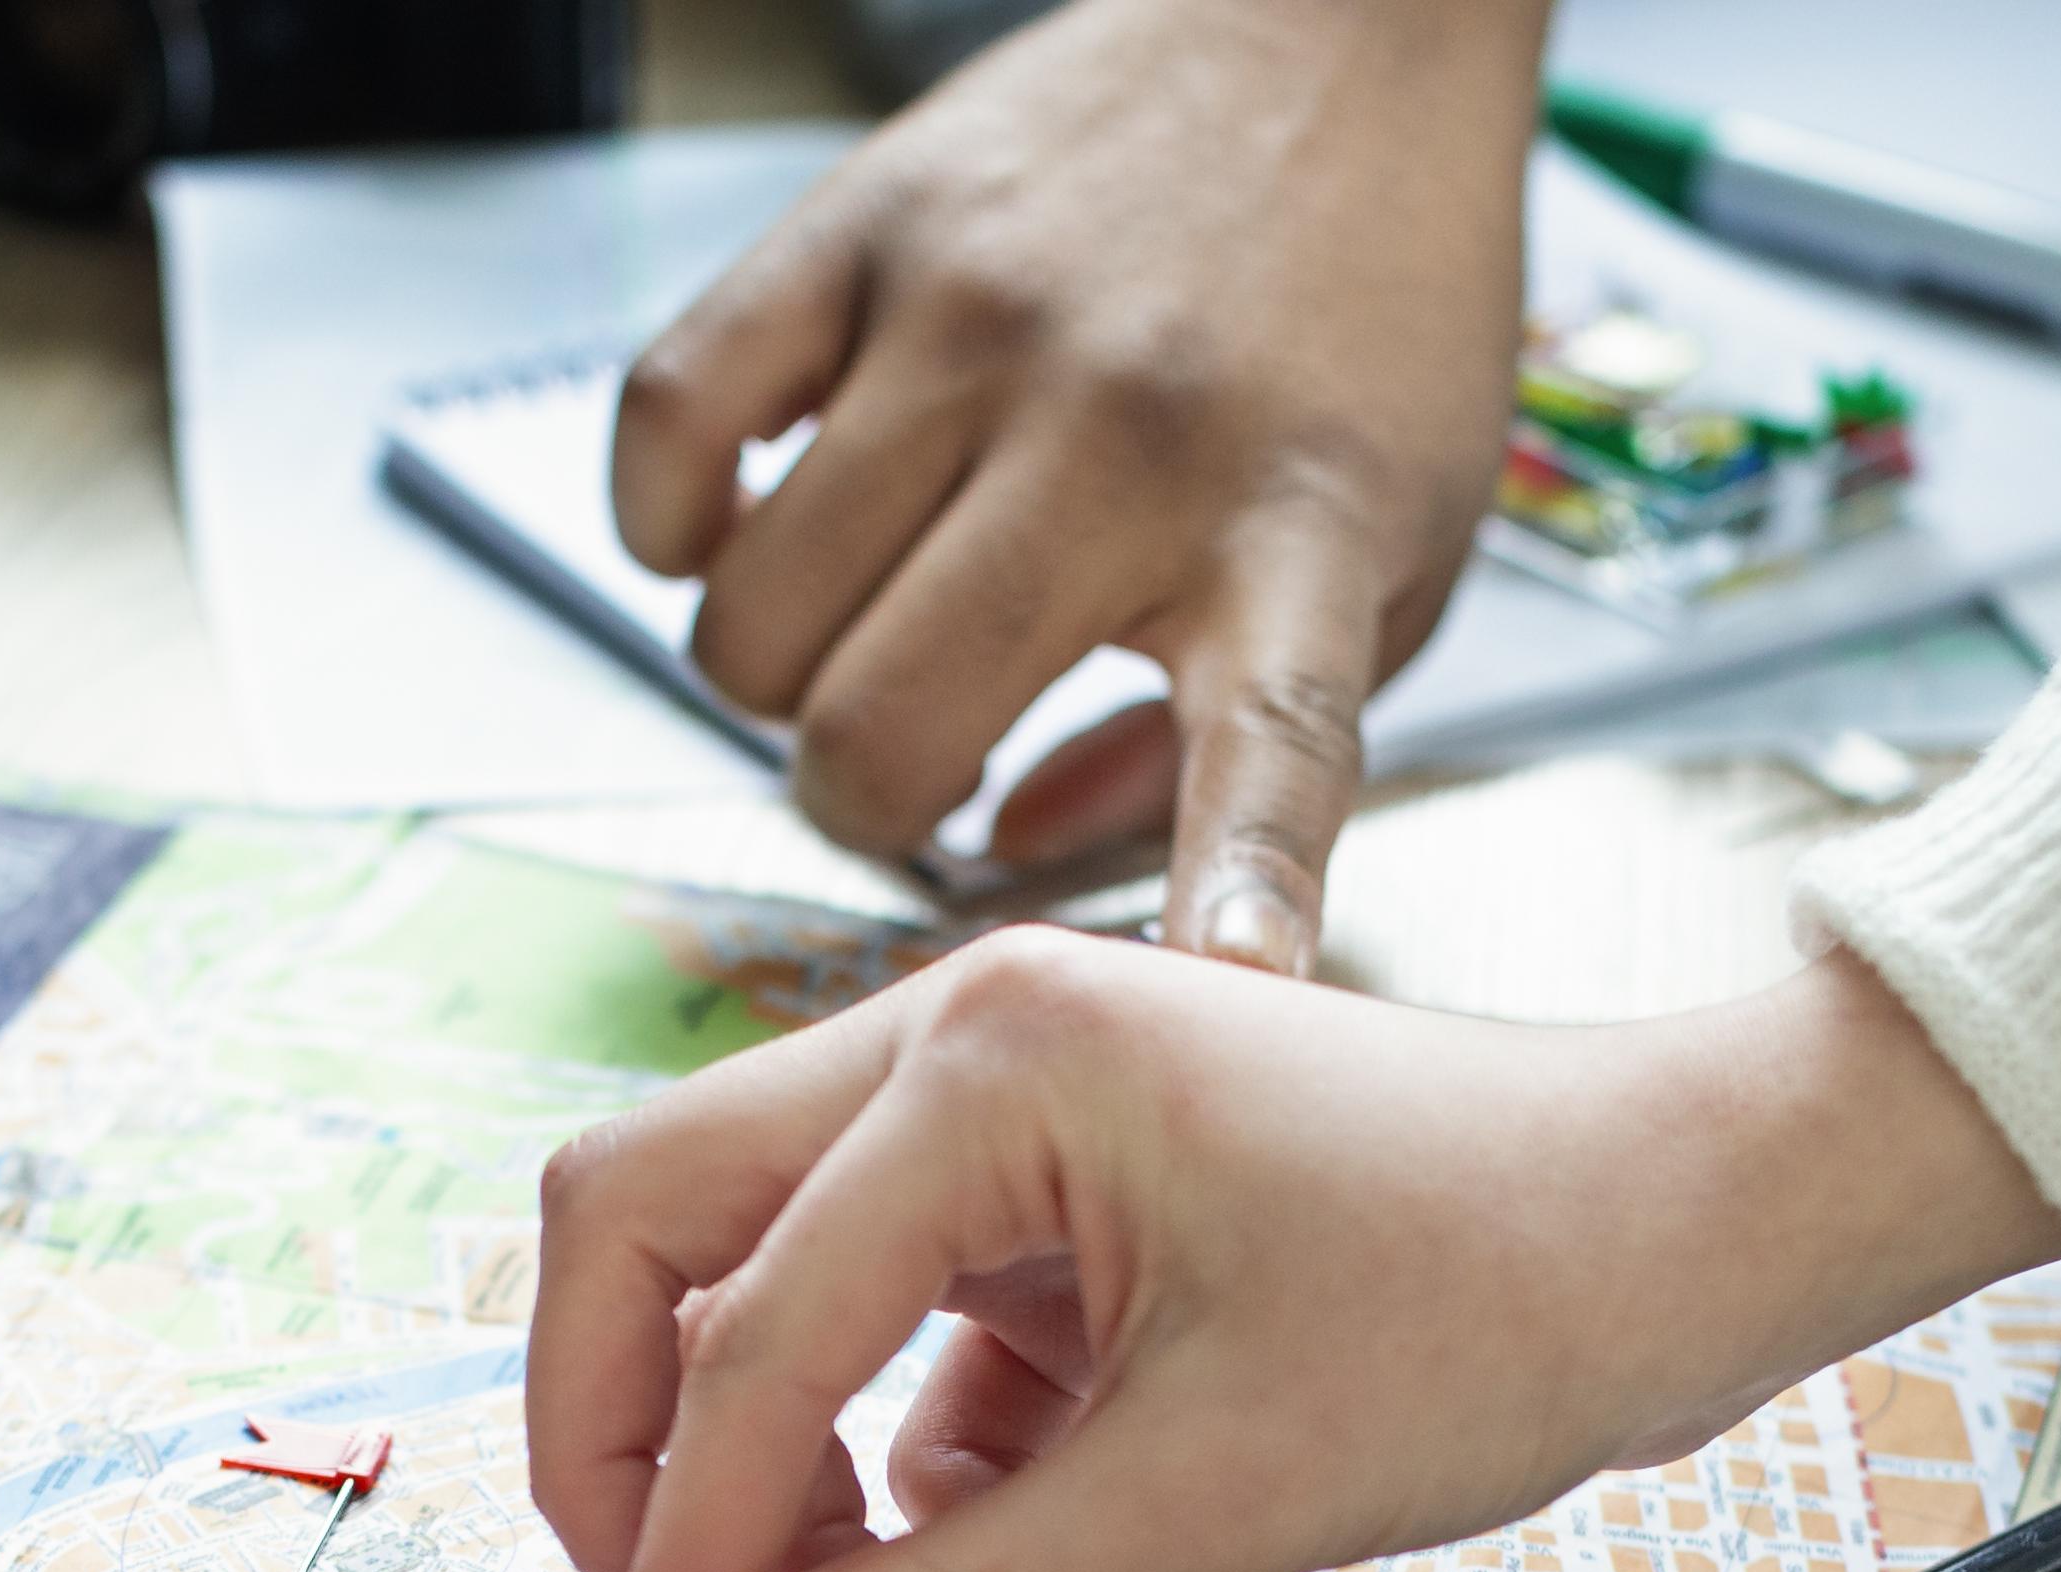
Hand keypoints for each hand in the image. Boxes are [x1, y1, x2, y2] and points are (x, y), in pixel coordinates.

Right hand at [523, 935, 2060, 1571]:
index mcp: (982, 1056)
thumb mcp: (1202, 1503)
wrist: (1716, 1226)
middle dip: (643, 1467)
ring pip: (767, 1315)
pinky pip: (906, 1370)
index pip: (730, 1327)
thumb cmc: (1510, 1298)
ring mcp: (999, 1120)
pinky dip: (942, 1510)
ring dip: (811, 1513)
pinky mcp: (1056, 1209)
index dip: (674, 1546)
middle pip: (650, 1243)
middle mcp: (954, 1045)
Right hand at [612, 0, 1542, 960]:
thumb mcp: (1396, 550)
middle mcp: (1124, 435)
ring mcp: (973, 326)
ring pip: (748, 618)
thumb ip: (1249, 745)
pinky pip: (664, 430)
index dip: (1232, 888)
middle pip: (874, 732)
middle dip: (863, 798)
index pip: (1268, 748)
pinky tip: (742, 520)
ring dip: (774, 674)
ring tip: (855, 626)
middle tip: (914, 754)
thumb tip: (1030, 858)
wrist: (1339, 19)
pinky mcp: (857, 231)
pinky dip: (667, 521)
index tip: (1220, 986)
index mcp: (1294, 535)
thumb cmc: (1364, 307)